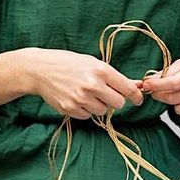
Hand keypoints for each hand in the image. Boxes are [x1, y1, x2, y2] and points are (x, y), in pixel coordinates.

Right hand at [24, 48, 144, 118]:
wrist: (40, 69)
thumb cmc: (69, 63)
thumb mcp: (93, 63)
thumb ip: (115, 77)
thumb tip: (137, 85)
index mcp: (101, 71)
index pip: (127, 89)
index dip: (136, 96)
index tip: (139, 99)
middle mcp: (92, 85)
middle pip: (118, 104)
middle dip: (115, 100)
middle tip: (106, 94)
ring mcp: (81, 99)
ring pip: (103, 111)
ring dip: (99, 105)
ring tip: (87, 93)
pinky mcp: (70, 109)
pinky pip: (87, 116)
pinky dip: (85, 110)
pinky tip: (77, 98)